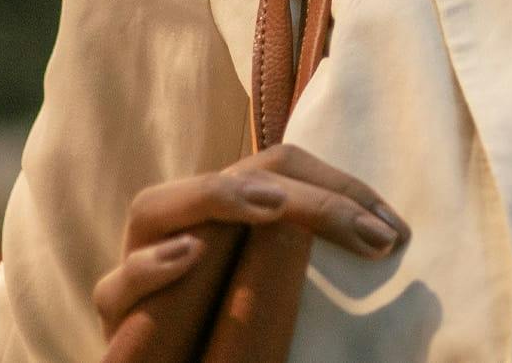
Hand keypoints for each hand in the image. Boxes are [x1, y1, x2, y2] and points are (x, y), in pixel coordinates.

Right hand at [92, 143, 410, 339]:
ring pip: (155, 205)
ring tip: (271, 207)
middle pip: (237, 175)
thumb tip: (388, 236)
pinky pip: (118, 284)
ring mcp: (139, 262)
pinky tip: (189, 256)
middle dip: (308, 195)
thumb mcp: (276, 282)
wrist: (169, 357)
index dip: (343, 189)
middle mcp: (181, 224)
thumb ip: (306, 248)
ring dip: (217, 197)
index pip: (286, 168)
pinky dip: (152, 268)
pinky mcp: (114, 313)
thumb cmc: (227, 325)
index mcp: (226, 212)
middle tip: (368, 230)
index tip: (396, 233)